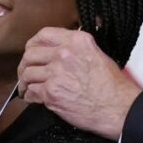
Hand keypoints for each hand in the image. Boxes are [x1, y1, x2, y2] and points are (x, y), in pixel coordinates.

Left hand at [18, 28, 141, 140]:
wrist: (117, 108)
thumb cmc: (112, 85)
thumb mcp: (98, 54)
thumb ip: (78, 48)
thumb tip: (62, 48)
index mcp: (77, 41)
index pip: (44, 35)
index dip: (33, 45)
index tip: (31, 52)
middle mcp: (64, 54)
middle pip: (30, 54)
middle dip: (25, 65)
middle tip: (26, 73)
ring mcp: (56, 73)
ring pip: (28, 74)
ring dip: (26, 82)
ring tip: (28, 88)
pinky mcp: (51, 93)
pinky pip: (31, 92)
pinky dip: (29, 96)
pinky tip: (33, 98)